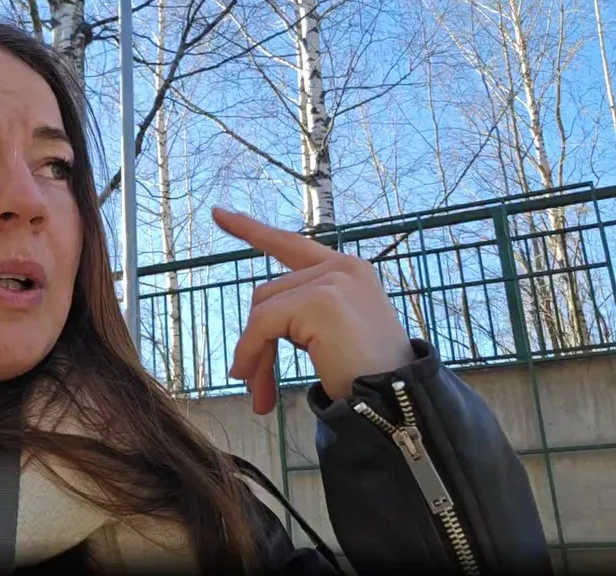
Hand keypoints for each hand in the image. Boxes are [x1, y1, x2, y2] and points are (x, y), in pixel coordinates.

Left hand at [212, 207, 414, 414]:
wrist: (396, 401)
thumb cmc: (365, 376)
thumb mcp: (333, 333)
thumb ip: (301, 316)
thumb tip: (252, 334)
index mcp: (347, 270)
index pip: (291, 244)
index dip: (253, 230)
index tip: (219, 214)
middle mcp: (342, 267)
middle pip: (268, 294)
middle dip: (256, 340)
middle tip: (256, 387)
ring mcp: (333, 280)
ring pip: (262, 310)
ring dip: (255, 354)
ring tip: (260, 396)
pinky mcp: (321, 301)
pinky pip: (263, 324)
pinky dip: (252, 353)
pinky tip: (257, 385)